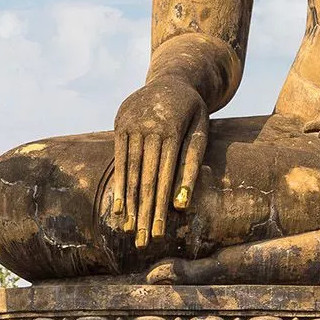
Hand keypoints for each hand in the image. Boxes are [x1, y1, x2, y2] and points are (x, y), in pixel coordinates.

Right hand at [104, 78, 207, 246]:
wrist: (174, 77)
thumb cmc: (193, 112)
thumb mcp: (201, 132)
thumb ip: (192, 165)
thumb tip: (181, 205)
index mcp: (171, 128)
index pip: (164, 177)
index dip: (161, 207)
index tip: (160, 233)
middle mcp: (148, 127)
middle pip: (145, 179)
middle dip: (144, 212)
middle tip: (142, 242)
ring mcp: (131, 124)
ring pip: (130, 171)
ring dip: (129, 203)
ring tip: (130, 230)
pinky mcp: (120, 124)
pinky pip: (118, 159)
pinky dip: (119, 185)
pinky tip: (119, 208)